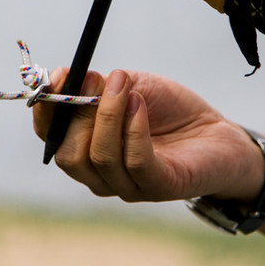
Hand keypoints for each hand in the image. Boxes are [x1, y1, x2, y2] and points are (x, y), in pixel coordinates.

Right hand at [33, 68, 263, 203]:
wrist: (218, 134)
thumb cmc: (170, 111)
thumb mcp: (131, 88)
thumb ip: (100, 85)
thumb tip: (69, 77)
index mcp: (85, 148)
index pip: (50, 136)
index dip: (46, 108)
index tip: (56, 76)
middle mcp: (99, 175)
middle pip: (69, 153)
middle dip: (80, 112)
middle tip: (100, 79)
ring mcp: (128, 187)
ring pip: (100, 157)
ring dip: (110, 115)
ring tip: (129, 87)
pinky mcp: (158, 188)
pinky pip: (135, 163)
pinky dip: (134, 129)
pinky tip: (141, 105)